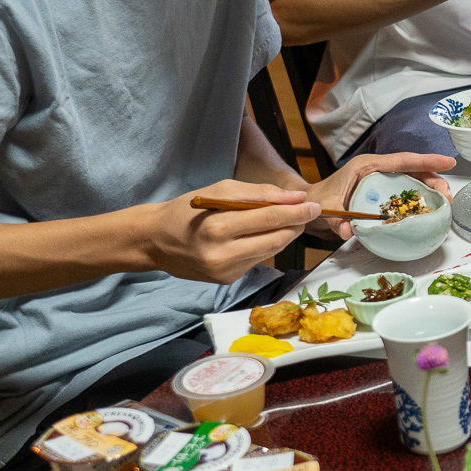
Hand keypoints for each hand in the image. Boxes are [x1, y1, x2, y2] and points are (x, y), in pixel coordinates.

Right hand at [141, 181, 320, 283]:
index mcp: (218, 227)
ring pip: (271, 251)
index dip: (298, 212)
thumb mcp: (220, 190)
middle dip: (297, 224)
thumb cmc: (188, 209)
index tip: (315, 205)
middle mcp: (222, 254)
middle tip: (309, 212)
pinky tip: (257, 236)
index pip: (271, 218)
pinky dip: (264, 245)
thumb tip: (296, 198)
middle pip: (277, 239)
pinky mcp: (227, 280)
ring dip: (284, 235)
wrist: (155, 240)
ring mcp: (225, 271)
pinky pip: (257, 259)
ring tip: (286, 220)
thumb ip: (259, 194)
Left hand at [308, 153, 456, 239]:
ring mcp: (381, 177)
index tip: (448, 162)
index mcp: (367, 166)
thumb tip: (349, 231)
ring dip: (431, 187)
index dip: (427, 161)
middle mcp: (377, 168)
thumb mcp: (327, 210)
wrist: (310, 203)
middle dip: (435, 178)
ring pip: (413, 177)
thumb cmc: (320, 201)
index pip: (402, 161)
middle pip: (413, 168)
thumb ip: (337, 221)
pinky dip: (420, 195)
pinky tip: (429, 207)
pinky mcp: (383, 187)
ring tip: (445, 202)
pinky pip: (406, 187)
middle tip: (448, 196)